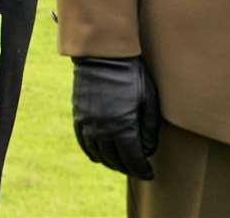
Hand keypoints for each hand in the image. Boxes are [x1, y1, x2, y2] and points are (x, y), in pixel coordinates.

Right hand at [71, 56, 159, 178]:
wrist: (103, 55)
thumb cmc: (131, 75)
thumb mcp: (148, 99)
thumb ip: (150, 127)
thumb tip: (148, 149)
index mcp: (122, 127)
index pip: (132, 159)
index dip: (142, 169)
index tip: (149, 174)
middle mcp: (103, 130)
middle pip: (115, 160)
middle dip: (128, 168)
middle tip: (138, 169)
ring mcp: (88, 124)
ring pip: (98, 154)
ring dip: (111, 163)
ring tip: (121, 164)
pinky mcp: (79, 116)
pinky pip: (84, 142)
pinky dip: (93, 153)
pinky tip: (100, 156)